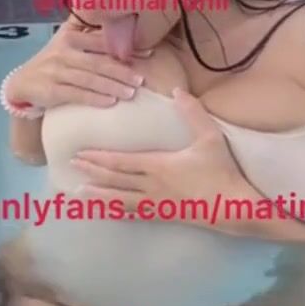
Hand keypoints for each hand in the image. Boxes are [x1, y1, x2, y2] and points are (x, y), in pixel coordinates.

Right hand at [6, 15, 151, 111]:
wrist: (23, 84)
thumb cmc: (54, 62)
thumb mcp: (67, 42)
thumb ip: (91, 35)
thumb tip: (127, 29)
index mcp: (70, 37)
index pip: (102, 42)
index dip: (125, 48)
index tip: (148, 54)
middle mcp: (63, 52)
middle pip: (97, 62)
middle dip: (121, 71)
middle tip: (140, 79)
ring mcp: (55, 71)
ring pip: (89, 79)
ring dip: (112, 86)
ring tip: (131, 93)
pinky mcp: (50, 90)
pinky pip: (76, 94)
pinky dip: (94, 99)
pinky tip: (110, 102)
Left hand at [71, 87, 257, 232]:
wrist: (233, 206)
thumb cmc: (222, 171)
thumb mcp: (210, 137)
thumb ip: (193, 113)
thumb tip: (177, 90)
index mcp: (159, 166)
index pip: (121, 162)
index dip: (99, 159)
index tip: (80, 154)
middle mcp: (152, 186)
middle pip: (115, 180)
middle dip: (92, 173)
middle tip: (72, 167)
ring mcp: (156, 203)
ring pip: (120, 200)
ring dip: (99, 196)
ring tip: (79, 194)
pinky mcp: (163, 214)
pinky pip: (134, 214)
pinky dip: (117, 212)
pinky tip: (107, 211)